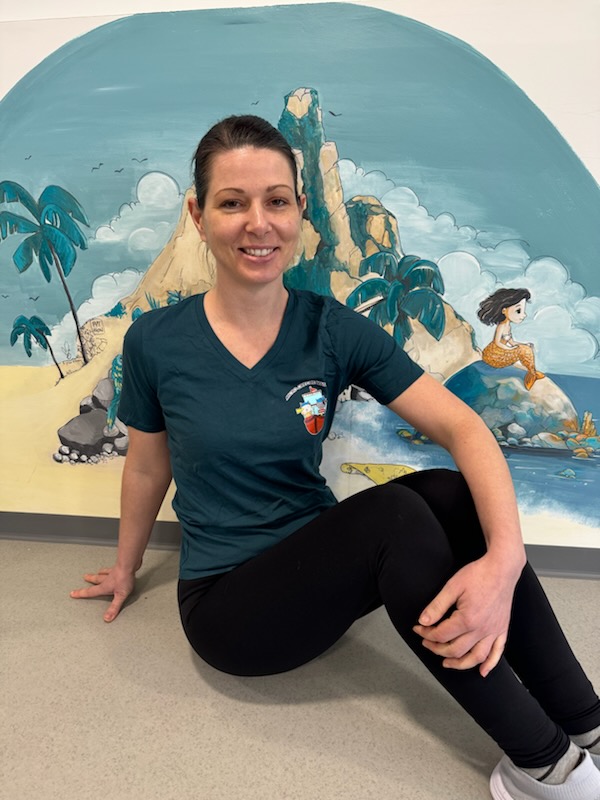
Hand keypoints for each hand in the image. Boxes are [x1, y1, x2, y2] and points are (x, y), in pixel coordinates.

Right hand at [70, 564, 136, 621]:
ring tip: (96, 572)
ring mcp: (112, 572)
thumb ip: (114, 607)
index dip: (81, 594)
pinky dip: (110, 568)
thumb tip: (106, 619)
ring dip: (99, 573)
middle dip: (90, 580)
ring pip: (103, 574)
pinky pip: (112, 569)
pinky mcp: (119, 567)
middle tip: (84, 577)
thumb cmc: (125, 580)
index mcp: (104, 587)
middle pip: (96, 580)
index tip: (72, 593)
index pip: (90, 592)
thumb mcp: (120, 596)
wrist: (129, 564)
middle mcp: (106, 579)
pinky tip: (112, 568)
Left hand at [412, 555, 521, 677]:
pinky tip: (483, 672)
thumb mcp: (452, 586)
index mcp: (467, 619)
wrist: (502, 568)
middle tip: (427, 642)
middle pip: (456, 649)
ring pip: (476, 657)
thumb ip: (437, 606)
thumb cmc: (478, 574)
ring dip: (460, 664)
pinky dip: (490, 664)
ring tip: (447, 662)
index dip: (426, 633)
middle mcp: (482, 629)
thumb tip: (423, 621)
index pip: (442, 634)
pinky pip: (497, 652)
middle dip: (437, 648)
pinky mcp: (502, 629)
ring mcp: (494, 631)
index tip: (418, 629)